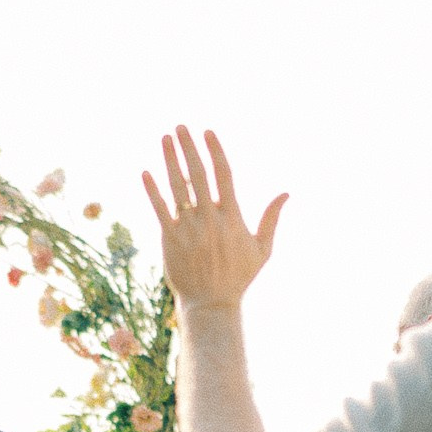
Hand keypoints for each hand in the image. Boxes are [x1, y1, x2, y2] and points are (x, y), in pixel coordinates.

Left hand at [141, 127, 287, 311]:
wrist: (211, 305)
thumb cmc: (239, 277)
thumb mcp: (262, 249)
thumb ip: (271, 219)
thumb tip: (286, 193)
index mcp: (232, 216)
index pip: (224, 174)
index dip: (215, 151)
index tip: (208, 132)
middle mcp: (209, 218)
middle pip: (198, 174)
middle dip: (189, 148)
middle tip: (181, 126)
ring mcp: (188, 228)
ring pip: (177, 187)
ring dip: (170, 161)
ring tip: (165, 139)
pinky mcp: (170, 240)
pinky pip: (159, 210)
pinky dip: (152, 191)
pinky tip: (146, 172)